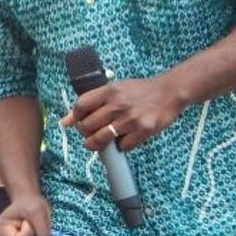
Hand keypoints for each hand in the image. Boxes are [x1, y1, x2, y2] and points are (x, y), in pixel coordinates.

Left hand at [60, 76, 182, 151]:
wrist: (169, 92)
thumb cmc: (140, 91)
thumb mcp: (115, 89)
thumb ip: (92, 102)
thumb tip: (66, 121)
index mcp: (109, 91)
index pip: (80, 106)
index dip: (75, 117)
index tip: (78, 121)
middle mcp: (118, 104)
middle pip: (87, 126)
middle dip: (85, 133)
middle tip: (90, 133)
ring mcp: (130, 119)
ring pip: (100, 139)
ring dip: (95, 144)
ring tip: (98, 142)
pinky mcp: (143, 131)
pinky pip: (122, 146)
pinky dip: (119, 147)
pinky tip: (122, 140)